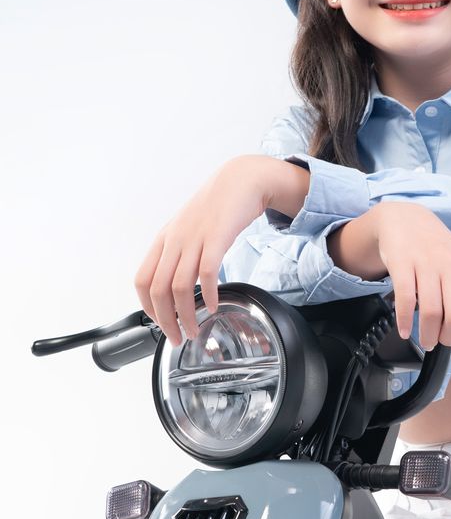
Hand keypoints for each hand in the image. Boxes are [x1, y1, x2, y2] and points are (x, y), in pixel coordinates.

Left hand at [134, 156, 306, 345]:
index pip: (142, 280)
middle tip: (176, 337)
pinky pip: (208, 272)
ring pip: (180, 287)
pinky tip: (215, 306)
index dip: (148, 308)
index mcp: (164, 240)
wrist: (240, 181)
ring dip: (186, 315)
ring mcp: (194, 238)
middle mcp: (175, 240)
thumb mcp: (188, 229)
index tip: (161, 324)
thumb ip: (180, 254)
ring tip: (195, 329)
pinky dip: (210, 294)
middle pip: (158, 290)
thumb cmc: (217, 208)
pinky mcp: (217, 237)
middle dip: (166, 321)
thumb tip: (178, 285)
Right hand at [372, 203, 450, 361]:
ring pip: (431, 312)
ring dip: (427, 335)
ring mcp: (427, 264)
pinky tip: (404, 330)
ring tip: (425, 340)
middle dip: (449, 338)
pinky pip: (405, 300)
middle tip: (442, 342)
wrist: (407, 219)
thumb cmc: (439, 249)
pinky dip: (404, 322)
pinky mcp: (403, 264)